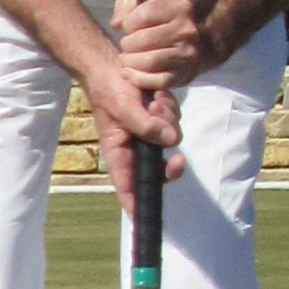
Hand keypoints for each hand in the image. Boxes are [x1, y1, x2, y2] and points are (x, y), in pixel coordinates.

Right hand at [81, 49, 184, 215]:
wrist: (112, 66)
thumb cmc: (109, 90)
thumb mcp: (124, 108)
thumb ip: (146, 126)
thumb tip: (171, 141)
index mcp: (120, 156)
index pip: (128, 190)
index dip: (138, 209)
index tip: (146, 222)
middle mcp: (136, 151)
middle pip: (161, 172)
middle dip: (170, 162)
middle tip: (179, 160)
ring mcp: (149, 136)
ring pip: (172, 141)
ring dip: (169, 121)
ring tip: (154, 103)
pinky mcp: (159, 122)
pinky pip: (175, 123)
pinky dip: (171, 110)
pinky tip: (158, 97)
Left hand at [110, 0, 206, 89]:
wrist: (193, 43)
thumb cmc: (162, 22)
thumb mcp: (146, 4)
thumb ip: (126, 6)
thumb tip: (117, 24)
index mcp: (178, 7)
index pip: (144, 15)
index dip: (128, 24)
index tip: (128, 28)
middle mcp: (186, 30)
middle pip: (144, 40)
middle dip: (127, 45)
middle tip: (127, 46)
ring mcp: (186, 54)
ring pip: (150, 61)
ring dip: (130, 62)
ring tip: (127, 59)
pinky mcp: (182, 75)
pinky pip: (158, 81)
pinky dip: (138, 79)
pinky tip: (130, 73)